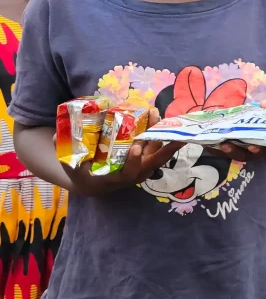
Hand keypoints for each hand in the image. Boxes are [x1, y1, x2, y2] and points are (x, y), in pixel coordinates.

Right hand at [65, 108, 184, 195]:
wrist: (91, 183)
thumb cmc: (80, 173)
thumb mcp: (69, 166)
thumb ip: (64, 152)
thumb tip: (57, 136)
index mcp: (114, 179)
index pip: (128, 174)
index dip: (132, 162)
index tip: (134, 147)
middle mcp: (131, 175)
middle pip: (152, 163)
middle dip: (164, 149)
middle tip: (175, 135)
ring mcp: (139, 167)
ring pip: (156, 153)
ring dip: (162, 136)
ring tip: (161, 115)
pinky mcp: (143, 160)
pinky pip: (155, 148)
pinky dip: (160, 134)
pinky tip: (159, 117)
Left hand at [209, 94, 265, 161]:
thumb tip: (264, 104)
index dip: (264, 150)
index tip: (254, 145)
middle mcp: (265, 149)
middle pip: (253, 155)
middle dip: (239, 151)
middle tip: (228, 144)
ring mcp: (251, 147)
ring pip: (240, 154)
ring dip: (228, 150)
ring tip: (217, 142)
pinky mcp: (239, 143)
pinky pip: (228, 149)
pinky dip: (217, 147)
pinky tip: (206, 141)